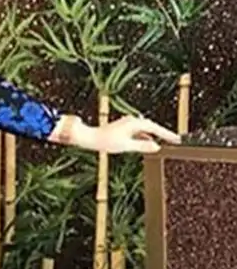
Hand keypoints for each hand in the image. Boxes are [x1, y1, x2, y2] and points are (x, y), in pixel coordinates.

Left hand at [57, 115, 180, 153]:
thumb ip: (142, 146)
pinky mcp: (126, 128)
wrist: (91, 138)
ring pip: (146, 130)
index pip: (156, 129)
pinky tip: (150, 143)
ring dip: (155, 136)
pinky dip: (146, 138)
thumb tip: (156, 147)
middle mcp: (134, 121)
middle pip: (153, 128)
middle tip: (176, 141)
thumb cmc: (106, 141)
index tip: (177, 140)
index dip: (167, 134)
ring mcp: (130, 124)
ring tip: (166, 142)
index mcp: (136, 124)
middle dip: (164, 134)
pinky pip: (140, 133)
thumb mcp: (126, 146)